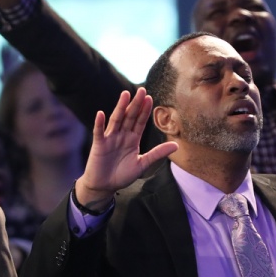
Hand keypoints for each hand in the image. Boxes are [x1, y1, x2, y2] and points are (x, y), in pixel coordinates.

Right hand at [76, 88, 177, 209]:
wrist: (104, 186)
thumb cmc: (122, 175)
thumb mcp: (143, 164)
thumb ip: (157, 153)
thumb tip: (176, 145)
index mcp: (132, 139)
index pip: (140, 122)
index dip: (144, 110)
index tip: (150, 98)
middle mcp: (121, 136)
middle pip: (129, 117)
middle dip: (135, 104)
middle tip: (142, 90)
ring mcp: (110, 139)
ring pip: (116, 120)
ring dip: (120, 108)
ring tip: (125, 95)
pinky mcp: (99, 146)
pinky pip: (99, 133)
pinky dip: (99, 124)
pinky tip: (101, 113)